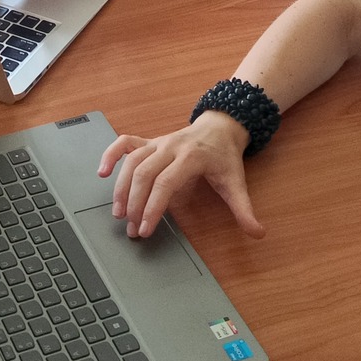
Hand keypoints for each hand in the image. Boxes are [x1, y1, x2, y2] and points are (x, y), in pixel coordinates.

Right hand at [98, 112, 260, 239]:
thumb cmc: (224, 156)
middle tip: (131, 229)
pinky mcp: (149, 141)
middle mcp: (170, 147)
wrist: (221, 127)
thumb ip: (245, 210)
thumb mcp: (237, 183)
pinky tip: (101, 172)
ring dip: (121, 187)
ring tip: (118, 212)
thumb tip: (258, 233)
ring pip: (131, 161)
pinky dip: (110, 155)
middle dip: (134, 203)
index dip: (153, 207)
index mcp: (191, 157)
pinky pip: (125, 143)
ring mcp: (157, 142)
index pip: (165, 183)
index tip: (146, 229)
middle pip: (144, 173)